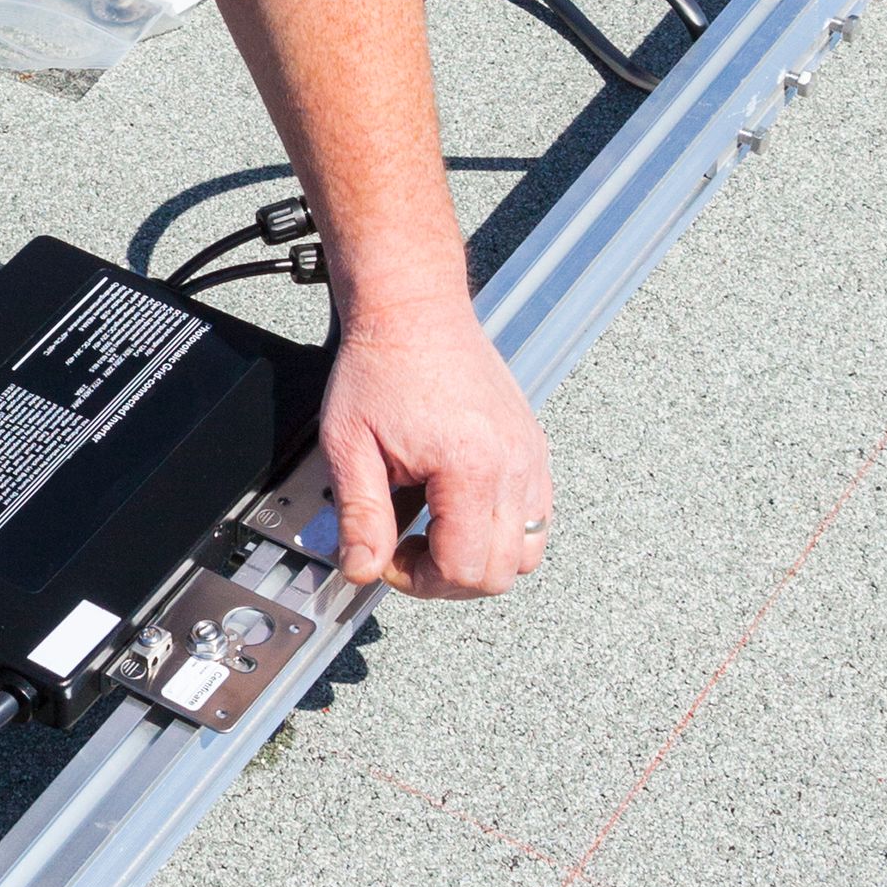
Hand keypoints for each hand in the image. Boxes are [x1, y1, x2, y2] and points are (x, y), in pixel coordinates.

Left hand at [321, 302, 549, 600]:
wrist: (411, 307)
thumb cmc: (382, 363)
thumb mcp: (349, 444)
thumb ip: (358, 515)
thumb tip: (360, 570)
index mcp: (469, 466)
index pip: (462, 568)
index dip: (417, 579)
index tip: (387, 557)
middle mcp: (513, 465)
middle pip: (500, 572)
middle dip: (448, 577)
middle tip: (407, 550)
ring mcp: (529, 456)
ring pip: (528, 551)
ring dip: (482, 558)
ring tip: (436, 532)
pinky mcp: (533, 446)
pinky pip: (537, 516)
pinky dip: (504, 530)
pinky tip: (461, 510)